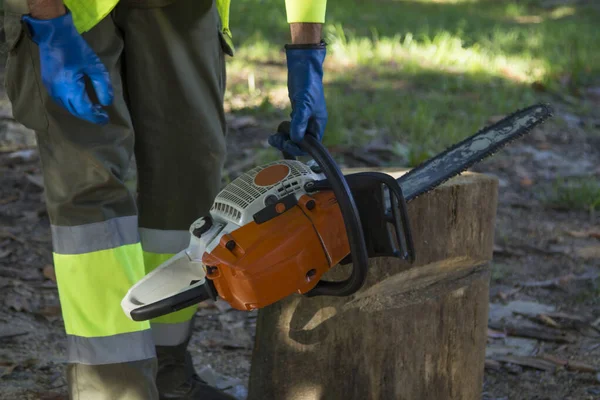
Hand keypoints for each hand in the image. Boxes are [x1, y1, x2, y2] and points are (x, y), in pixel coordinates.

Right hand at [22, 10, 112, 124]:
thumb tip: (106, 102)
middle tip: (102, 116)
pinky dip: (72, 104)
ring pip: (67, 107)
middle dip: (89, 115)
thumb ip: (102, 85)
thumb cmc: (76, 49)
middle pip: (75, 111)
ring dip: (80, 111)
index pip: (84, 109)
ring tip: (94, 109)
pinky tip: (80, 101)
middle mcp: (57, 91)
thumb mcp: (95, 66)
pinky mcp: (47, 84)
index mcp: (68, 87)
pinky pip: (60, 100)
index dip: (95, 116)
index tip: (106, 119)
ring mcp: (50, 88)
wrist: (53, 35)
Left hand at [268, 42, 326, 155]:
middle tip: (274, 140)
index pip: (311, 146)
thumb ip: (300, 122)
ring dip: (283, 140)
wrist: (303, 67)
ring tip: (272, 138)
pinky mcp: (297, 113)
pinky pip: (291, 128)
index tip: (286, 143)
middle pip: (301, 143)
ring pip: (295, 137)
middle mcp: (312, 124)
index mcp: (318, 124)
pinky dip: (283, 132)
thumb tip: (295, 139)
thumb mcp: (304, 104)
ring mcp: (305, 119)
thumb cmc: (307, 85)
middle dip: (288, 144)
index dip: (298, 148)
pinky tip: (277, 131)